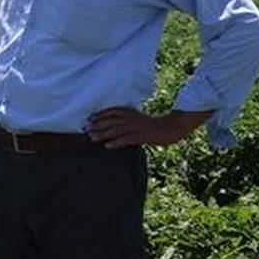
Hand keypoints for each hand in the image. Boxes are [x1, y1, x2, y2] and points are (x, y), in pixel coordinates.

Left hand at [85, 108, 209, 148]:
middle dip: (98, 125)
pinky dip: (116, 142)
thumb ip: (126, 120)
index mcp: (131, 113)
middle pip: (111, 121)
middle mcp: (132, 118)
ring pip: (117, 130)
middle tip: (86, 129)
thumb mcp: (138, 118)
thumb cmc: (154, 125)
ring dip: (103, 134)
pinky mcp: (142, 136)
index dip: (100, 115)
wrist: (172, 127)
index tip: (89, 119)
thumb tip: (112, 124)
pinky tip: (107, 146)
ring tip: (92, 138)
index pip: (112, 112)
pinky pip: (127, 139)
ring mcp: (137, 127)